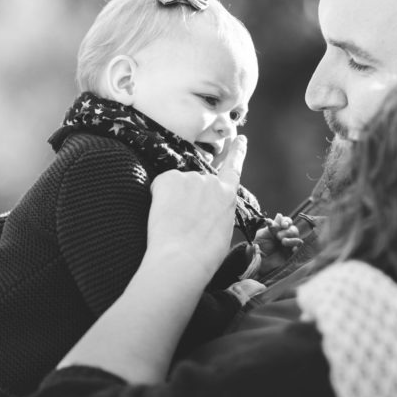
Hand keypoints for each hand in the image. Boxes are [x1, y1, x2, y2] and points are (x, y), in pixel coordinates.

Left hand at [146, 135, 247, 278]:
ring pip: (176, 187)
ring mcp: (190, 178)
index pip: (233, 167)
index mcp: (228, 196)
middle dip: (187, 199)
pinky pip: (159, 187)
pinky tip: (164, 215)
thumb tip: (206, 211)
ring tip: (175, 224)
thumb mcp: (222, 232)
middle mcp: (211, 182)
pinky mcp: (169, 179)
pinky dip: (158, 199)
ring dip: (173, 201)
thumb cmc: (203, 255)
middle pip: (194, 184)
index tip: (239, 138)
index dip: (236, 152)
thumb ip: (217, 212)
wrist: (183, 259)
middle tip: (183, 224)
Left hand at [254, 213, 301, 273]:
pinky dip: (297, 248)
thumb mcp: (262, 236)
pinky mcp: (291, 256)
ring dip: (292, 239)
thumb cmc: (257, 248)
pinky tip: (292, 249)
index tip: (282, 224)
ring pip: (297, 239)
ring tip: (283, 242)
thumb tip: (279, 215)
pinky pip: (299, 250)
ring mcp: (289, 246)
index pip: (286, 222)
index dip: (286, 221)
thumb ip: (271, 226)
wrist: (255, 262)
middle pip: (293, 230)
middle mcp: (285, 237)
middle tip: (278, 236)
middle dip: (287, 231)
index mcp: (278, 230)